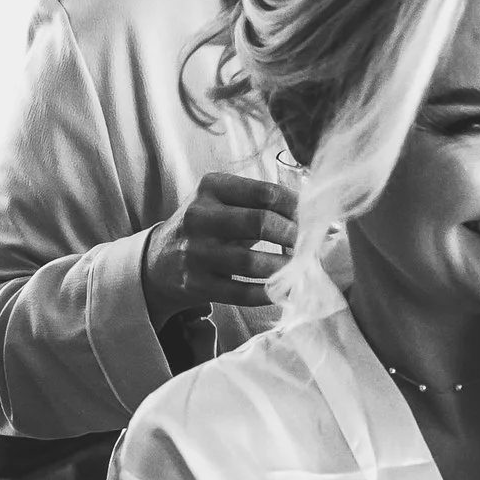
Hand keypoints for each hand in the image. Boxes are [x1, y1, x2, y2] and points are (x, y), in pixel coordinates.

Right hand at [142, 171, 300, 322]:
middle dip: (294, 236)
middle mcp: (199, 216)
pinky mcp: (196, 283)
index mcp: (211, 187)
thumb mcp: (223, 203)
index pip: (266, 192)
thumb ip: (263, 204)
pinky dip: (268, 293)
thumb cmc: (207, 227)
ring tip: (300, 269)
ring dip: (284, 267)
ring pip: (252, 261)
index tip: (314, 220)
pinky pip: (242, 292)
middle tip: (310, 246)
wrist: (159, 261)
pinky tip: (282, 290)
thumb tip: (320, 220)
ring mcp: (195, 252)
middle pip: (261, 222)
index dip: (297, 207)